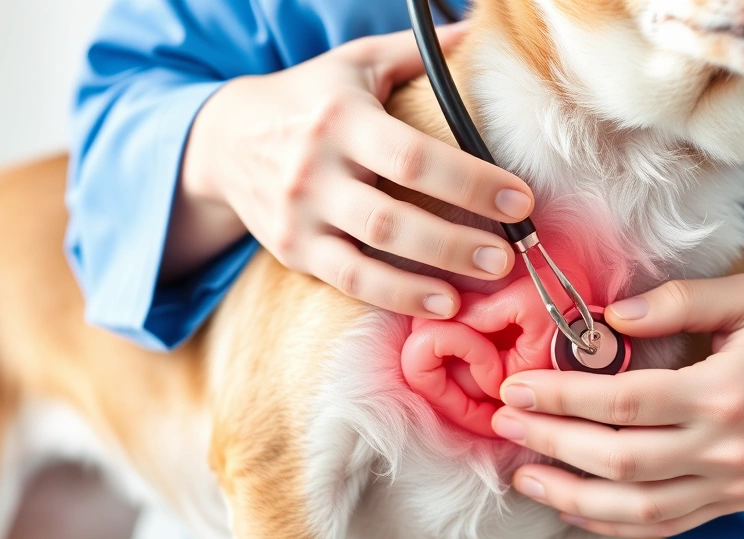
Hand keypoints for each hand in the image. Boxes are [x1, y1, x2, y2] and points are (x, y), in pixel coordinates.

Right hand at [171, 24, 534, 317]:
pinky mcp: (292, 250)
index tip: (519, 199)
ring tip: (483, 280)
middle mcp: (316, 169)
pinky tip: (439, 302)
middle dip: (456, 240)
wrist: (224, 141)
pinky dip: (396, 296)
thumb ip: (417, 53)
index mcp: (341, 118)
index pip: (412, 156)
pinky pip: (349, 281)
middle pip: (392, 216)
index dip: (469, 182)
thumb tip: (482, 31)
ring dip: (431, 276)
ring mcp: (300, 215)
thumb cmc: (308, 99)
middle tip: (509, 254)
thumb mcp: (355, 64)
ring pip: (369, 256)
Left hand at [491, 274, 743, 537]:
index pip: (624, 401)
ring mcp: (730, 482)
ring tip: (523, 474)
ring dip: (570, 494)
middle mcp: (726, 447)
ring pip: (635, 505)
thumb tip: (607, 316)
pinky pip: (664, 523)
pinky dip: (612, 521)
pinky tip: (572, 505)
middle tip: (504, 421)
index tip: (516, 385)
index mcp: (726, 391)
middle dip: (550, 441)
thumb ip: (676, 300)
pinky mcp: (732, 499)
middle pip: (618, 458)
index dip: (562, 396)